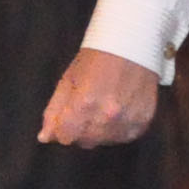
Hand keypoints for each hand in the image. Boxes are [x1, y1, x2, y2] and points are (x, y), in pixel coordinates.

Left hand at [38, 48, 161, 148]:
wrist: (132, 46)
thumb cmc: (95, 60)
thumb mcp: (67, 81)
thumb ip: (54, 111)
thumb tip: (45, 138)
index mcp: (84, 104)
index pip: (65, 137)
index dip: (63, 128)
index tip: (67, 118)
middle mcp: (107, 117)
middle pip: (85, 142)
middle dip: (80, 130)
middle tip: (87, 108)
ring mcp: (128, 120)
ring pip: (105, 141)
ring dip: (100, 131)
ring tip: (104, 106)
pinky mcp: (143, 122)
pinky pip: (125, 137)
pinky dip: (118, 129)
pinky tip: (118, 110)